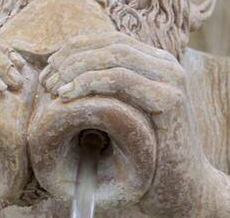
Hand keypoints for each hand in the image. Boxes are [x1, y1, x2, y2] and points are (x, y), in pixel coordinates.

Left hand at [37, 32, 215, 214]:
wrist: (181, 188)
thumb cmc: (146, 156)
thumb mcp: (122, 115)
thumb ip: (107, 91)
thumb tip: (64, 73)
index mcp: (157, 64)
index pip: (111, 40)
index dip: (76, 47)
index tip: (50, 66)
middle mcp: (168, 66)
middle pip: (111, 44)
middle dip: (73, 57)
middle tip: (47, 79)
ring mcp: (173, 81)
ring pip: (115, 56)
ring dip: (77, 69)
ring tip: (54, 88)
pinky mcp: (171, 100)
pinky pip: (122, 79)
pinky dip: (90, 83)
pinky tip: (69, 96)